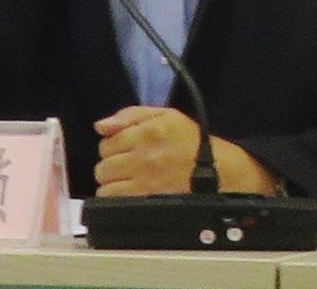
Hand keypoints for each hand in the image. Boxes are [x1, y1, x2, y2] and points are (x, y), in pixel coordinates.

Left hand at [93, 106, 278, 196]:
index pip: (107, 142)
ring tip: (128, 180)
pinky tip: (130, 192)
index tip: (123, 149)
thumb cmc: (191, 142)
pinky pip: (115, 201)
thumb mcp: (166, 116)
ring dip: (112, 183)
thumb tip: (100, 125)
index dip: (112, 146)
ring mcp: (145, 181)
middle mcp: (143, 156)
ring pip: (105, 185)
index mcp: (147, 131)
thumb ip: (129, 115)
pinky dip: (117, 198)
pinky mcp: (147, 200)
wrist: (217, 170)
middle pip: (103, 165)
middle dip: (111, 165)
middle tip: (126, 165)